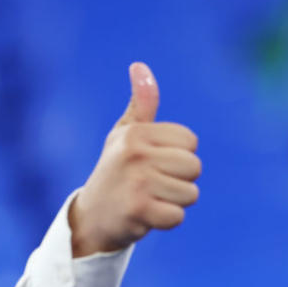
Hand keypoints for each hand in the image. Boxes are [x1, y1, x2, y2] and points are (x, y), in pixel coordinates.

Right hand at [69, 62, 200, 256]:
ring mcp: (136, 183)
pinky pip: (178, 216)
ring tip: (149, 198)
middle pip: (194, 167)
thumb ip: (141, 104)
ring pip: (190, 193)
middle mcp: (135, 154)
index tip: (154, 163)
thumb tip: (140, 65)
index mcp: (136, 133)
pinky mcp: (138, 211)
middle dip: (180, 180)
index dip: (179, 155)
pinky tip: (147, 216)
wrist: (92, 216)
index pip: (190, 141)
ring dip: (174, 202)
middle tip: (152, 184)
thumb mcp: (125, 134)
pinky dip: (166, 220)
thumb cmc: (116, 170)